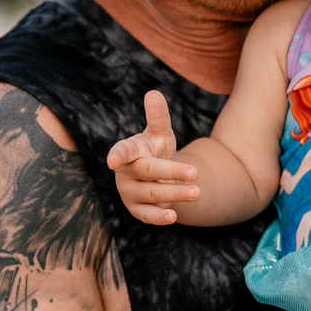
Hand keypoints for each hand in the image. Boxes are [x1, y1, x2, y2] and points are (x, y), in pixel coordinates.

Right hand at [104, 90, 198, 225]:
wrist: (157, 178)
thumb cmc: (155, 150)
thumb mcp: (160, 134)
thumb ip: (158, 116)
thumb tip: (154, 93)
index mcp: (129, 151)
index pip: (123, 152)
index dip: (117, 155)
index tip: (112, 160)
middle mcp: (126, 173)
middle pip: (148, 172)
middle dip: (171, 172)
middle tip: (195, 172)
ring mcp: (130, 193)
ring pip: (152, 194)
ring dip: (175, 194)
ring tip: (198, 192)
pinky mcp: (137, 210)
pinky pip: (147, 216)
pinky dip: (159, 218)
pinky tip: (174, 217)